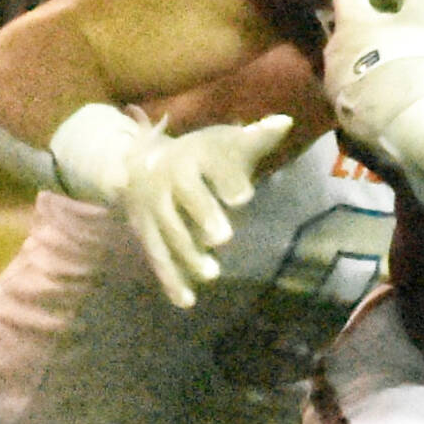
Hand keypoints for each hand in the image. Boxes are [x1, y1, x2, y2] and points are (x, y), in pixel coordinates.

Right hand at [119, 113, 292, 308]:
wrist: (138, 160)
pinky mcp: (145, 233)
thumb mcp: (224, 142)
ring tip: (212, 273)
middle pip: (186, 198)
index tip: (243, 197)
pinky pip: (157, 257)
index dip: (226, 179)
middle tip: (224, 237)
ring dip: (188, 253)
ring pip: (169, 231)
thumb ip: (256, 138)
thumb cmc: (200, 154)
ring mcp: (153, 208)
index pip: (209, 164)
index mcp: (193, 154)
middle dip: (203, 216)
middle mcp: (169, 179)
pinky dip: (170, 279)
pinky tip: (188, 301)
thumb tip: (286, 122)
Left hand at [323, 0, 423, 150]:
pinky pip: (350, 87)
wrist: (405, 121)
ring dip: (361, 53)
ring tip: (386, 58)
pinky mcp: (340, 109)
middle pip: (343, 27)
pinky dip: (364, 81)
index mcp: (350, 23)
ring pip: (345, 58)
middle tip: (387, 24)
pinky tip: (384, 89)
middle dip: (363, 23)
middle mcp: (333, 50)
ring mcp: (333, 82)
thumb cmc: (411, 59)